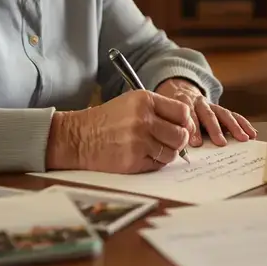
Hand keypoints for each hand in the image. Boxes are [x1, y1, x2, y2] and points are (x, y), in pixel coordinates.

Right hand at [46, 90, 191, 172]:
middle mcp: (144, 119)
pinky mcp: (133, 160)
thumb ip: (159, 109)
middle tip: (169, 141)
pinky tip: (141, 155)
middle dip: (178, 140)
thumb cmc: (107, 120)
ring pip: (172, 153)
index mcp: (145, 100)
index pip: (182, 112)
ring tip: (152, 148)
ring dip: (166, 153)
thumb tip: (187, 125)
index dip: (184, 122)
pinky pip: (158, 165)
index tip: (180, 126)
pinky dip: (154, 162)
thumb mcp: (132, 102)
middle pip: (181, 135)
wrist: (79, 137)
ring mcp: (139, 141)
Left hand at [155, 78, 257, 146]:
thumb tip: (173, 149)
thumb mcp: (168, 116)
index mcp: (183, 103)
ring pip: (224, 114)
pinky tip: (251, 133)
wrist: (179, 92)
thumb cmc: (172, 112)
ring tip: (243, 138)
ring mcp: (212, 105)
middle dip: (215, 129)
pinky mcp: (221, 109)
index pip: (189, 115)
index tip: (196, 143)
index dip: (193, 129)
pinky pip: (234, 115)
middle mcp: (199, 102)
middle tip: (221, 143)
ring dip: (234, 127)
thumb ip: (172, 128)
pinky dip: (243, 123)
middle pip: (208, 114)